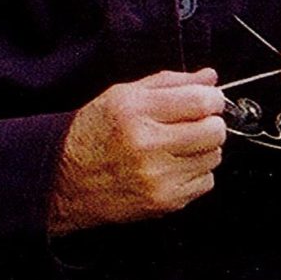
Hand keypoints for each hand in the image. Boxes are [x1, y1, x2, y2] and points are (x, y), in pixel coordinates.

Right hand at [48, 69, 226, 232]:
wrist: (65, 180)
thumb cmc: (94, 133)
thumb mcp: (123, 95)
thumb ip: (170, 82)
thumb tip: (210, 77)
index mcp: (136, 111)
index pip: (202, 101)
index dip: (212, 99)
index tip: (207, 100)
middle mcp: (147, 144)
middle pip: (215, 131)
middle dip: (210, 124)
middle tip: (193, 124)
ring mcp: (157, 177)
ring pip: (214, 157)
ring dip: (202, 150)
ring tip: (175, 148)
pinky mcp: (164, 202)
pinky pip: (206, 182)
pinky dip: (195, 174)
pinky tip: (171, 168)